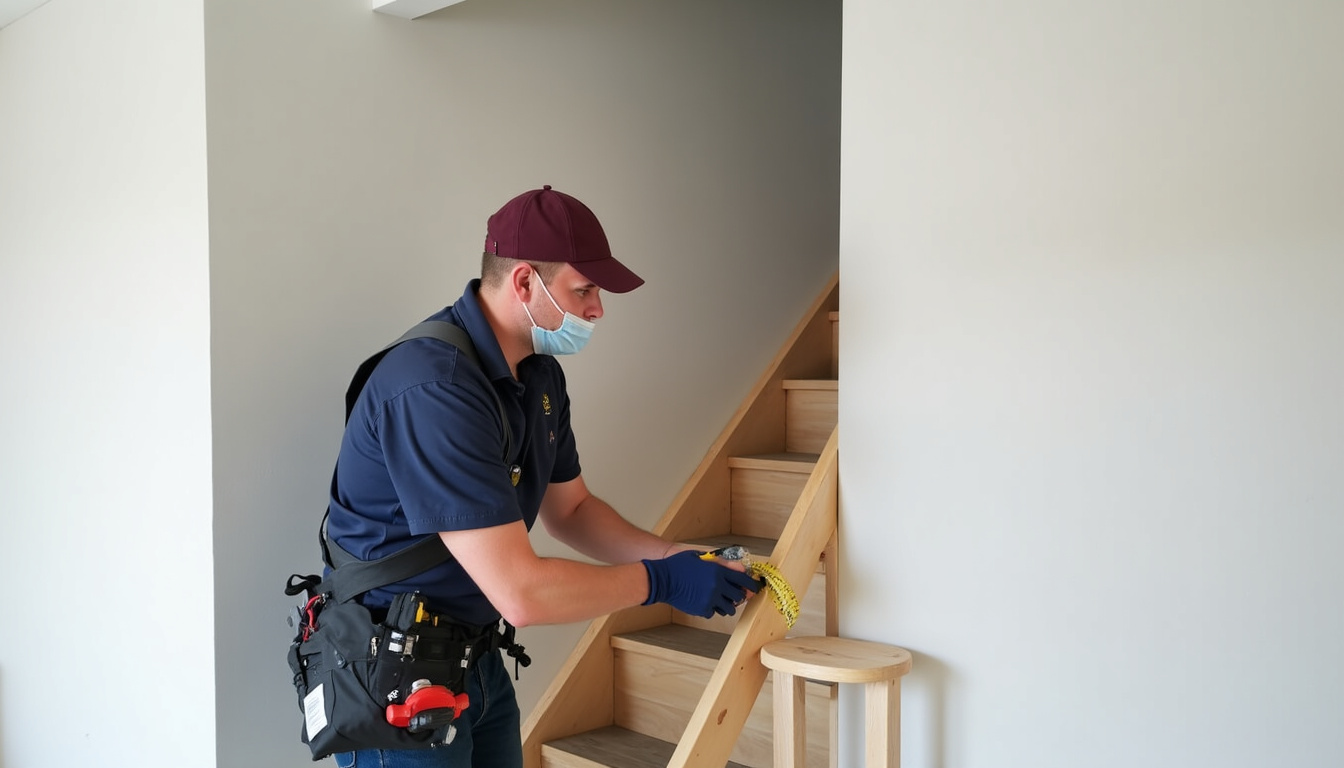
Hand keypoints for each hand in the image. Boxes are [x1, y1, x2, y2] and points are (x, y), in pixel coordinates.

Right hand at [642, 550, 762, 617]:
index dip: (750, 584)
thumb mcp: (700, 557)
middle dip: (739, 596)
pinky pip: (713, 612)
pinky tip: (705, 602)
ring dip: (727, 605)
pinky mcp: (702, 609)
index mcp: (718, 571)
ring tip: (721, 601)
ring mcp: (710, 599)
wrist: (662, 580)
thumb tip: (738, 567)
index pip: (742, 579)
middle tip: (736, 596)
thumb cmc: (679, 565)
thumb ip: (720, 562)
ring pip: (728, 608)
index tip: (753, 588)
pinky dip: (712, 609)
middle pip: (738, 596)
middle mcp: (717, 586)